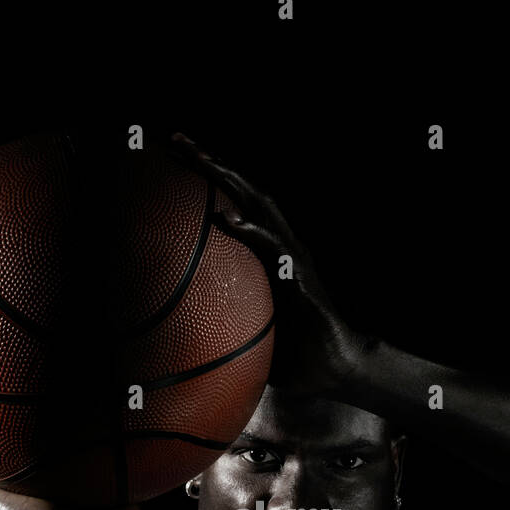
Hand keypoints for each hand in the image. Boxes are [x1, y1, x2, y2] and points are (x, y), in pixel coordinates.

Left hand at [168, 133, 368, 396]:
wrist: (336, 368)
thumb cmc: (294, 351)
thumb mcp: (248, 328)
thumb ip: (221, 316)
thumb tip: (181, 327)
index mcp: (268, 253)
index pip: (235, 205)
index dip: (208, 182)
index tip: (173, 157)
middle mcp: (281, 246)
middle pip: (245, 193)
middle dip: (212, 164)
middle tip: (177, 140)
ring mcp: (293, 260)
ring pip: (261, 208)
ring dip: (231, 182)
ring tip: (202, 160)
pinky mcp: (301, 280)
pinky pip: (273, 250)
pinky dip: (251, 231)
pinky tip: (228, 220)